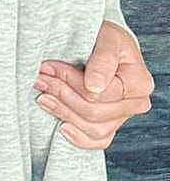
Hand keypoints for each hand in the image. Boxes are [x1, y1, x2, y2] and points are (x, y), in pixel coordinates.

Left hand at [37, 20, 153, 150]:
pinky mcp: (108, 126)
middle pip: (94, 112)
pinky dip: (77, 138)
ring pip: (92, 128)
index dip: (71, 81)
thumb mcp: (107, 38)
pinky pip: (96, 142)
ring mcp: (121, 117)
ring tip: (43, 96)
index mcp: (139, 83)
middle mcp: (135, 104)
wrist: (102, 45)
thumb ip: (103, 59)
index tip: (49, 67)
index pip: (100, 93)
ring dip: (63, 112)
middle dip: (62, 95)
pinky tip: (61, 126)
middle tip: (40, 79)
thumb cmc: (106, 40)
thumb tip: (95, 86)